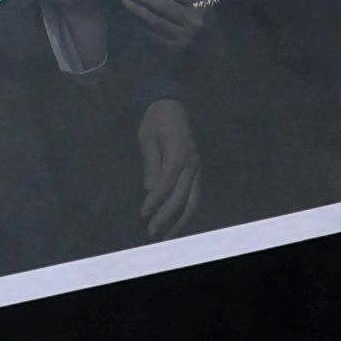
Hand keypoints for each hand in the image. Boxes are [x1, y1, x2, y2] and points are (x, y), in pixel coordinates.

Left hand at [116, 0, 220, 51]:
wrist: (217, 58)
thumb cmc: (209, 26)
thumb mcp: (206, 7)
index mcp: (204, 8)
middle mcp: (194, 22)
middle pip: (165, 6)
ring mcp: (184, 38)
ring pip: (157, 22)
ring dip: (139, 10)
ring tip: (125, 0)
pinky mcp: (176, 50)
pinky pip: (156, 35)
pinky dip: (144, 26)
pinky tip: (134, 18)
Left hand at [136, 96, 201, 238]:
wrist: (171, 105)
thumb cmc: (155, 121)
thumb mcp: (146, 138)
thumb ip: (150, 164)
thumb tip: (150, 190)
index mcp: (178, 153)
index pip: (166, 184)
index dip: (154, 202)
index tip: (143, 215)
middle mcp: (192, 163)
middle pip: (181, 197)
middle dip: (166, 217)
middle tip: (152, 232)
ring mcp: (197, 168)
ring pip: (193, 201)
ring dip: (181, 221)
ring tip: (167, 236)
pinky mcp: (197, 171)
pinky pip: (194, 196)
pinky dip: (186, 212)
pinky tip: (177, 223)